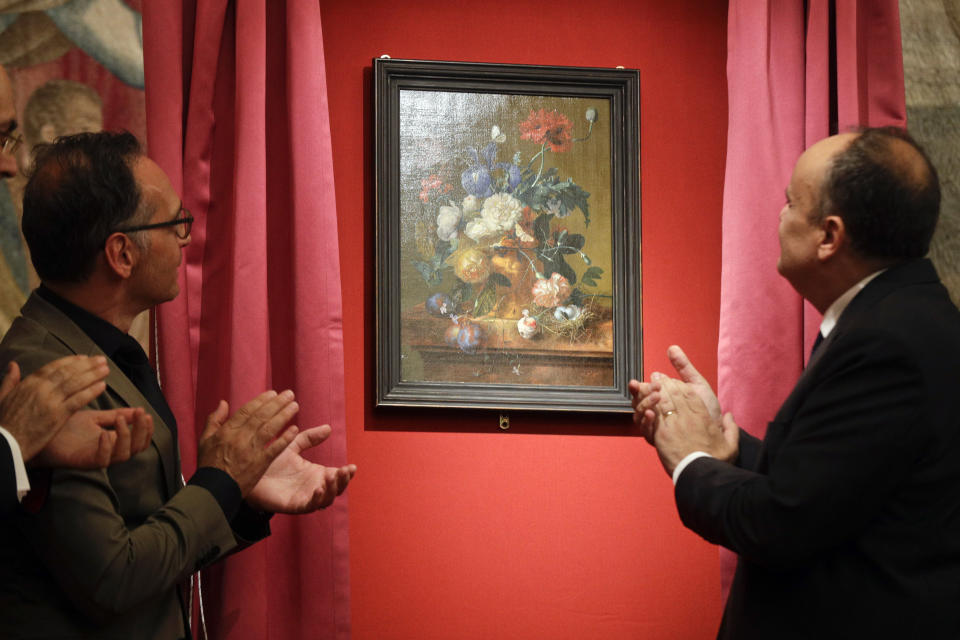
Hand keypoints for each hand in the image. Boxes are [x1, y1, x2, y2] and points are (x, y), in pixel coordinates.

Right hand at [0, 356, 109, 460]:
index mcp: (28, 383)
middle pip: (68, 372)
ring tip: (105, 369)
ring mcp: (50, 402)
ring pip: (76, 383)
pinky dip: (91, 391)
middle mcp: (40, 389)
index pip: (53, 367)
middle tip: (101, 360)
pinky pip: (78, 400)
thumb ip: (10, 380)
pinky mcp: (57, 416)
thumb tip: (13, 364)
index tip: (83, 357)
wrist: (4, 445)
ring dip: (93, 375)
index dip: (70, 361)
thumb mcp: (2, 397)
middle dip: (87, 365)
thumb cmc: (3, 423)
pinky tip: (102, 386)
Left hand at [35, 408, 153, 468]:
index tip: (144, 412)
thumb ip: (115, 415)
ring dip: (127, 436)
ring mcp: (98, 458)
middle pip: (137, 447)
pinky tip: (104, 433)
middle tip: (140, 415)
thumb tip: (138, 410)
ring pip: (124, 455)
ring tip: (119, 419)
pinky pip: (103, 460)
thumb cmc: (65, 427)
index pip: (140, 440)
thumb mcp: (95, 417)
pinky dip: (107, 447)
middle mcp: (109, 451)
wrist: (41, 433)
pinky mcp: (84, 463)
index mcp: (114, 441)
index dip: (146, 428)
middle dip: (142, 430)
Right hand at [197, 390, 300, 495]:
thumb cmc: (209, 465)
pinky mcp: (260, 464)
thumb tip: (223, 403)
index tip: (273, 393)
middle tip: (289, 394)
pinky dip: (285, 438)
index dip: (262, 400)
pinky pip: (275, 449)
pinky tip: (294, 430)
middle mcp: (240, 438)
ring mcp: (251, 451)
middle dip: (277, 403)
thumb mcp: (205, 440)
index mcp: (228, 431)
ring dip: (284, 416)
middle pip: (262, 416)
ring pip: (270, 429)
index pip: (247, 410)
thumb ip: (214, 420)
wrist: (213, 490)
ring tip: (295, 406)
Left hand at [247, 425, 355, 513]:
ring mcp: (305, 497)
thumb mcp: (293, 445)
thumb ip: (310, 438)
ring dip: (332, 490)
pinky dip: (317, 499)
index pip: (338, 476)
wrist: (250, 471)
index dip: (347, 474)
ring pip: (326, 500)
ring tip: (332, 477)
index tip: (352, 466)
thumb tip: (328, 428)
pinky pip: (309, 506)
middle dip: (343, 482)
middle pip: (336, 490)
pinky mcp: (294, 505)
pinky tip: (318, 488)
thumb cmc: (271, 461)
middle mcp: (314, 487)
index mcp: (316, 474)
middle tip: (345, 471)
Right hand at [629, 345, 721, 443]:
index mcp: (660, 399)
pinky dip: (647, 423)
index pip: (641, 392)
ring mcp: (656, 427)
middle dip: (640, 395)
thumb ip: (683, 366)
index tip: (635, 382)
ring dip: (644, 406)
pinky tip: (653, 415)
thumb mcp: (695, 383)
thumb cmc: (706, 407)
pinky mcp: (660, 440)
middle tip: (653, 388)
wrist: (717, 428)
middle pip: (637, 404)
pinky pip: (646, 433)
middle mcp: (655, 413)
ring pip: (638, 417)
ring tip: (657, 398)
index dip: (636, 387)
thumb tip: (672, 348)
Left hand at [652, 376, 738, 475]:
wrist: (700, 474)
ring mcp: (673, 424)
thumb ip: (731, 428)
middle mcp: (687, 417)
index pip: (690, 394)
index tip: (676, 381)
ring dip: (655, 391)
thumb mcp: (731, 445)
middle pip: (674, 394)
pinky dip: (650, 406)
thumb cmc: (716, 461)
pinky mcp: (661, 434)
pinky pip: (654, 415)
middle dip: (665, 383)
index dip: (681, 385)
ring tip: (649, 383)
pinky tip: (646, 400)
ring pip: (663, 401)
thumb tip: (729, 416)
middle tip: (657, 375)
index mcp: (703, 417)